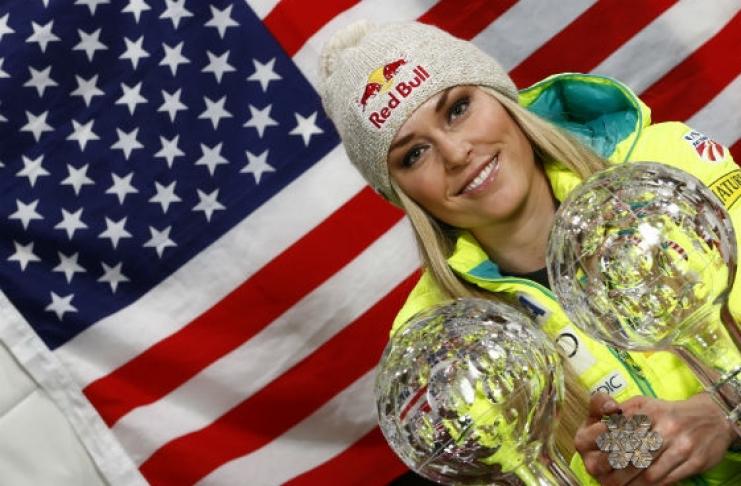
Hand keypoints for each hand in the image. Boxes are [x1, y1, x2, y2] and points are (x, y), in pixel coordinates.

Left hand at [575, 392, 736, 485]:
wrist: (712, 417)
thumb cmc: (667, 412)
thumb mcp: (643, 403)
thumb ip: (620, 412)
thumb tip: (601, 419)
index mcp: (647, 410)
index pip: (619, 431)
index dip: (604, 447)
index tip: (593, 457)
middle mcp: (664, 426)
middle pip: (632, 454)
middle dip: (613, 470)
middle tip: (602, 478)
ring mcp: (682, 445)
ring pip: (649, 472)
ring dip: (630, 484)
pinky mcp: (695, 461)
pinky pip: (668, 480)